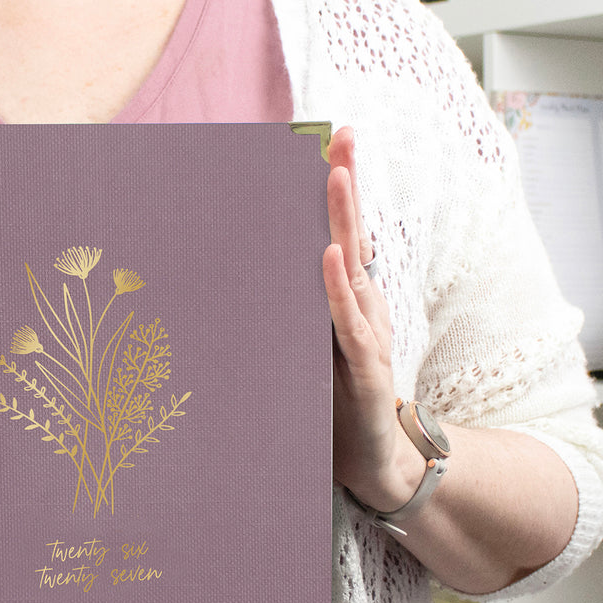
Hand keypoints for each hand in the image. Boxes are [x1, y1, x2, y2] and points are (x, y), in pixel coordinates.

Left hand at [325, 126, 423, 512]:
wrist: (368, 457)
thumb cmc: (331, 401)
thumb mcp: (305, 349)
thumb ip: (290, 316)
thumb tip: (242, 287)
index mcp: (345, 302)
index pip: (339, 238)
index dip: (335, 195)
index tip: (325, 145)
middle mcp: (361, 308)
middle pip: (352, 238)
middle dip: (346, 188)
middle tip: (342, 138)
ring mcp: (366, 335)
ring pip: (354, 270)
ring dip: (344, 223)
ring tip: (336, 176)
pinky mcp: (365, 367)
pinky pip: (350, 324)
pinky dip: (339, 291)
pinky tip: (331, 259)